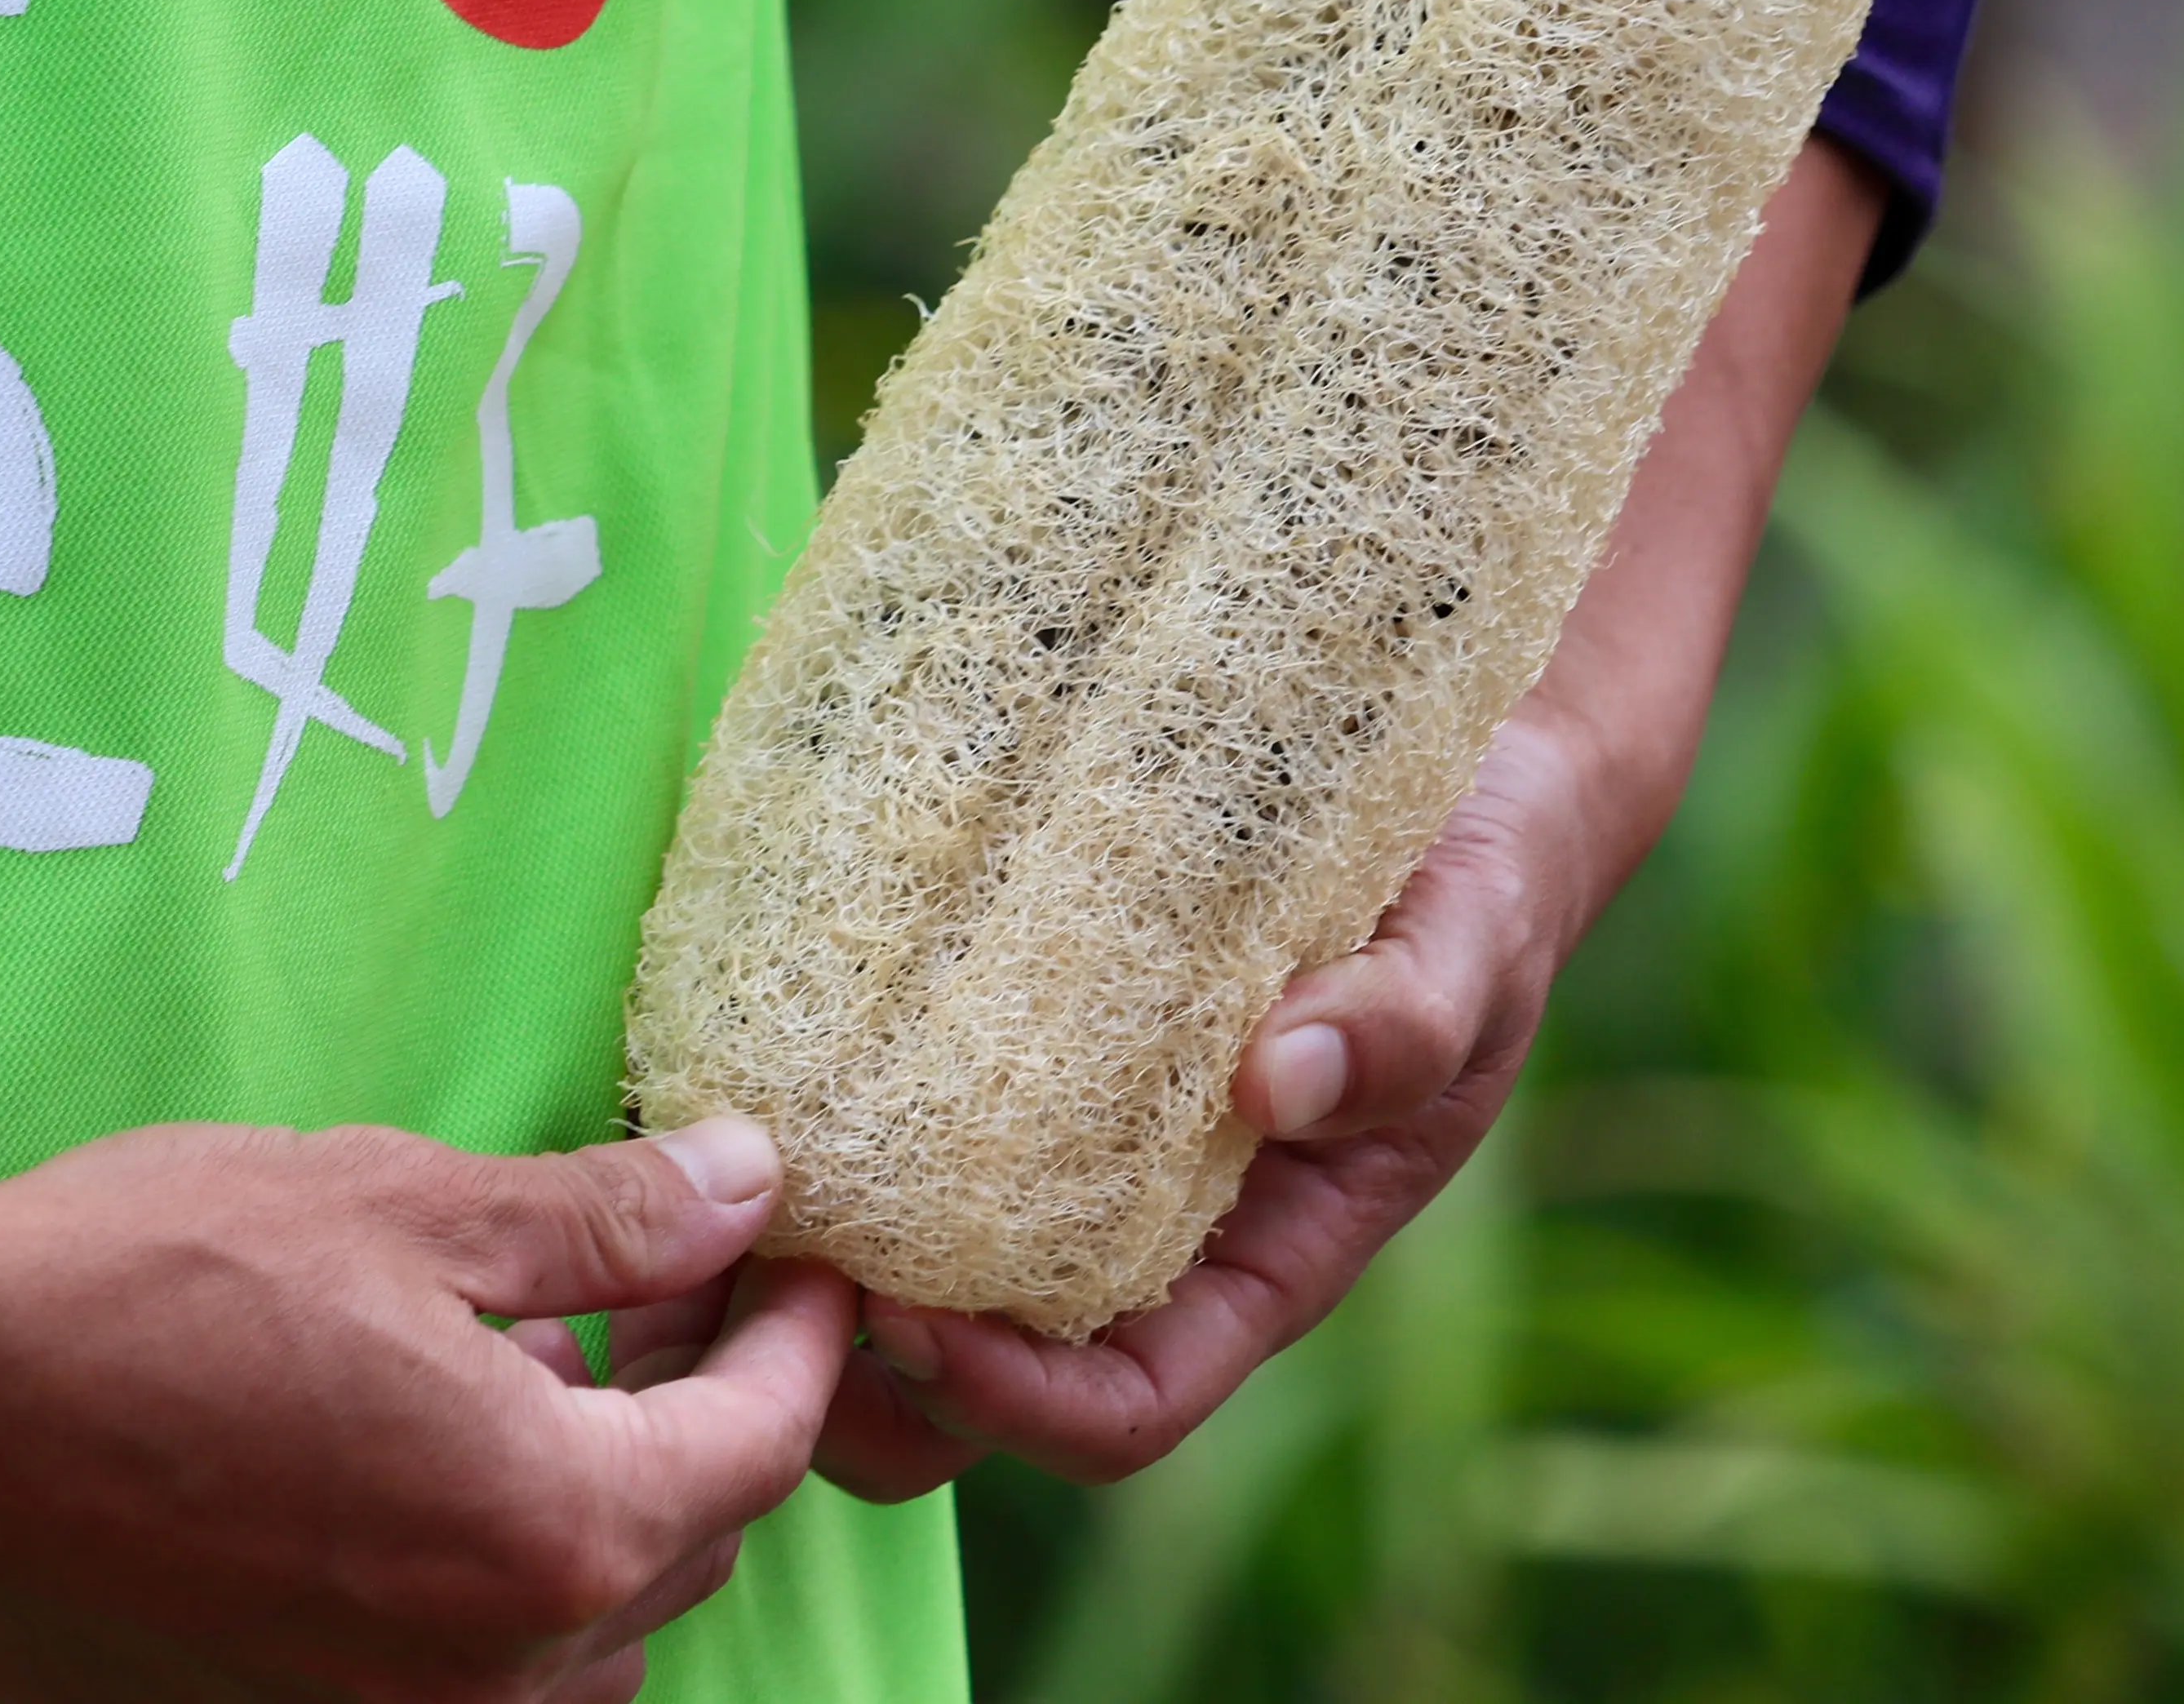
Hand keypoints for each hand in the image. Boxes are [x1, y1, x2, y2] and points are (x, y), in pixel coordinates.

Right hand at [0, 1116, 855, 1703]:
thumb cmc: (140, 1281)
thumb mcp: (394, 1205)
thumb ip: (598, 1220)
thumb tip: (746, 1187)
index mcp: (549, 1528)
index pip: (756, 1445)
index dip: (794, 1338)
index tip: (796, 1258)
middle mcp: (496, 1669)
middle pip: (680, 1544)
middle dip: (698, 1408)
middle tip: (666, 1279)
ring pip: (580, 1636)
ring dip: (597, 1511)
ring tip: (539, 1369)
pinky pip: (459, 1674)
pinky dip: (484, 1578)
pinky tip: (417, 1456)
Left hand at [802, 136, 1885, 1497]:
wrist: (1450, 775)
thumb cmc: (1473, 880)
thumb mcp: (1469, 943)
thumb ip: (1400, 1017)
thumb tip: (1276, 1079)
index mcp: (1259, 1256)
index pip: (1121, 1408)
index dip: (1007, 1399)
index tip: (905, 1312)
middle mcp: (1144, 1235)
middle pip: (976, 1396)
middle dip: (853, 1378)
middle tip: (751, 1275)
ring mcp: (1064, 1160)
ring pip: (905, 1301)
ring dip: (797, 1286)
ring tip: (710, 1196)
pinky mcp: (1000, 1057)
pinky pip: (891, 1154)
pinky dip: (806, 1152)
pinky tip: (729, 1082)